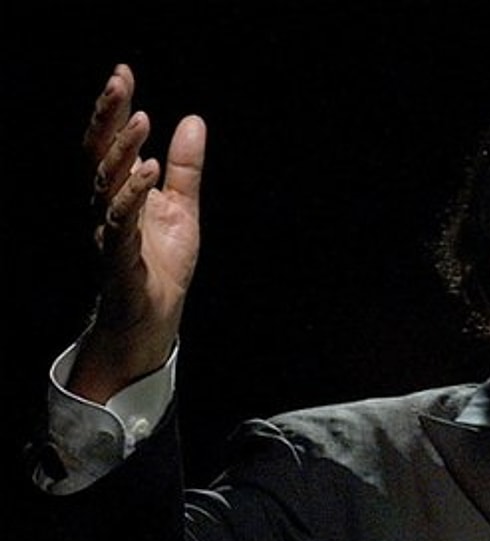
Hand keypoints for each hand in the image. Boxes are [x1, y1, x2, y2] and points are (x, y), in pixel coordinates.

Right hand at [70, 64, 205, 401]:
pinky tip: (151, 171)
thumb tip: (192, 120)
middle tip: (119, 82)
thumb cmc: (160, 266)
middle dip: (107, 118)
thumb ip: (187, 169)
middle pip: (99, 155)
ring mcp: (110, 232)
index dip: (112, 109)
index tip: (122, 72)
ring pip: (106, 184)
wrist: (152, 320)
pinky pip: (122, 223)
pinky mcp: (120, 259)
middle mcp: (106, 207)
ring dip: (122, 151)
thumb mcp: (183, 209)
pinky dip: (134, 195)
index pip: (109, 143)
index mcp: (118, 192)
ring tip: (140, 120)